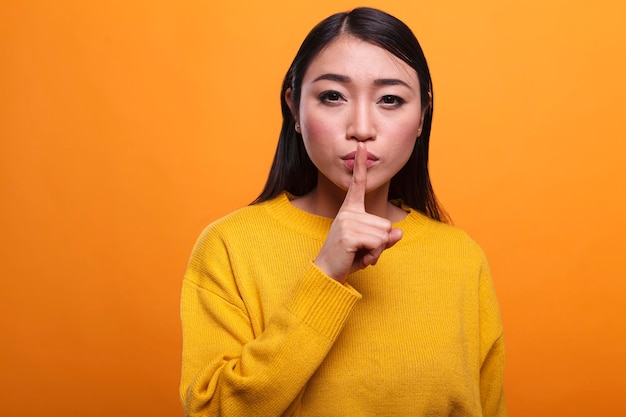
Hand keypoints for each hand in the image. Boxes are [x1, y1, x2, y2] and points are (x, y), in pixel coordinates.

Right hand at [314, 142, 402, 282]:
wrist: (327, 272)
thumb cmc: (348, 258)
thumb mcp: (370, 246)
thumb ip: (384, 239)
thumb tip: (399, 233)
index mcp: (350, 210)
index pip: (357, 184)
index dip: (360, 165)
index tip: (361, 146)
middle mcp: (348, 213)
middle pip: (385, 224)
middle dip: (380, 243)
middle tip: (363, 251)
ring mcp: (347, 222)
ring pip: (384, 235)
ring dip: (377, 250)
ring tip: (360, 254)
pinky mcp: (349, 235)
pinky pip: (378, 243)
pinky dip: (374, 254)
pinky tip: (360, 258)